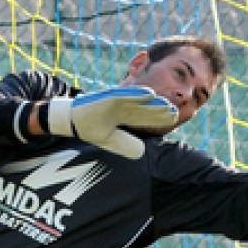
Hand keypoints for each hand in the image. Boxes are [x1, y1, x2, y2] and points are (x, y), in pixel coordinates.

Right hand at [46, 86, 177, 159]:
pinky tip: (150, 94)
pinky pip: (125, 95)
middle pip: (146, 109)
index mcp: (126, 117)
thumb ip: (126, 145)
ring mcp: (117, 101)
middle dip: (160, 111)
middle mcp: (124, 107)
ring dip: (153, 103)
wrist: (72, 121)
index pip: (146, 118)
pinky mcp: (108, 97)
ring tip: (167, 104)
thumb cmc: (91, 128)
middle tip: (175, 112)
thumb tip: (142, 153)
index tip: (174, 119)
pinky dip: (137, 94)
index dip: (160, 118)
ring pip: (139, 102)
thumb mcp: (111, 141)